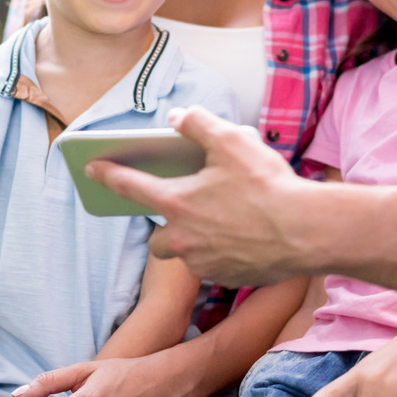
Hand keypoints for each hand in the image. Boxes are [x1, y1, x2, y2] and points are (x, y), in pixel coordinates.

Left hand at [87, 107, 312, 286]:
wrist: (307, 231)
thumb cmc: (268, 185)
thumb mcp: (231, 140)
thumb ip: (197, 124)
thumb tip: (176, 118)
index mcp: (177, 203)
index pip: (130, 186)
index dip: (107, 174)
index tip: (90, 167)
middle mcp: (184, 238)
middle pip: (158, 238)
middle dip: (166, 226)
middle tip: (186, 209)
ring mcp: (205, 263)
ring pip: (188, 254)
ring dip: (195, 241)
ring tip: (224, 222)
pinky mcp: (228, 278)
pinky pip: (216, 266)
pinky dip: (223, 253)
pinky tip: (247, 237)